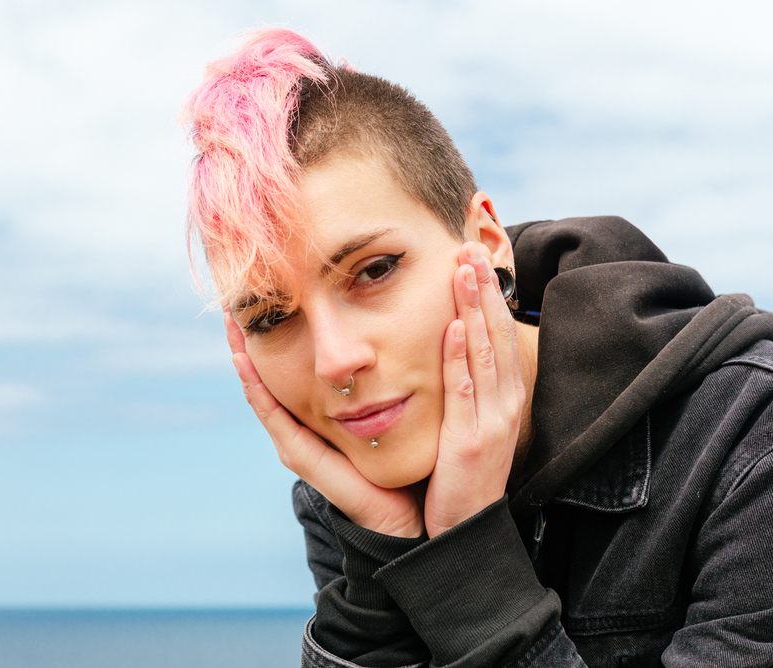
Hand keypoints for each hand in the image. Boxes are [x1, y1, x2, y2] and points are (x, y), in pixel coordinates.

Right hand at [224, 309, 425, 537]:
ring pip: (260, 393)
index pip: (284, 373)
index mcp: (315, 420)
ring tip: (231, 326)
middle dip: (246, 344)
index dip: (269, 341)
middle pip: (263, 380)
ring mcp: (295, 444)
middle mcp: (298, 430)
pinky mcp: (301, 457)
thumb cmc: (401, 462)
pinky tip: (245, 361)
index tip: (261, 304)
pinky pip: (274, 416)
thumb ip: (384, 382)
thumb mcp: (388, 410)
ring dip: (243, 359)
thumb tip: (389, 339)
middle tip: (232, 307)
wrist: (404, 513)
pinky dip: (256, 388)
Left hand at [422, 242, 525, 536]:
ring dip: (476, 309)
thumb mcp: (468, 420)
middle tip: (469, 246)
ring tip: (465, 270)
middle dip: (484, 289)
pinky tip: (457, 328)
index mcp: (503, 396)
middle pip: (496, 334)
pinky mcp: (470, 440)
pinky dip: (462, 358)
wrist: (466, 528)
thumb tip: (452, 340)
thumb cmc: (460, 470)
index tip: (474, 257)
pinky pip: (466, 392)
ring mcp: (491, 421)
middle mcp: (505, 403)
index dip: (489, 295)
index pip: (497, 334)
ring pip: (486, 354)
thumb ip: (464, 383)